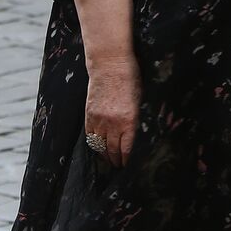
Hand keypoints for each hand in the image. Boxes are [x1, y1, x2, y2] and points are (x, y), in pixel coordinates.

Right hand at [84, 53, 141, 167]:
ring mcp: (99, 120)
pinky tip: (99, 148)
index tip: (130, 166)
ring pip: (100, 146)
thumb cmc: (132, 77)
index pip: (127, 148)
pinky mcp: (89, 115)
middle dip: (116, 161)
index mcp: (129, 119)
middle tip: (120, 167)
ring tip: (110, 162)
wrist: (110, 63)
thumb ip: (138, 118)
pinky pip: (90, 136)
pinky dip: (94, 145)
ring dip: (105, 156)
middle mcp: (112, 123)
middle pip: (112, 150)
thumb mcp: (142, 98)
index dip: (128, 159)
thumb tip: (140, 134)